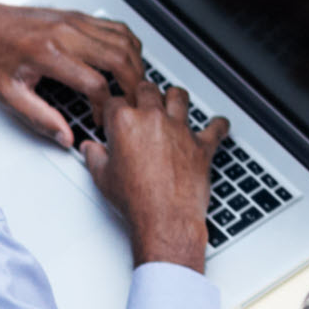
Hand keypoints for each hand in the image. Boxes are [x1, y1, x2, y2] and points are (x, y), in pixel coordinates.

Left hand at [0, 2, 145, 148]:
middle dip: (133, 84)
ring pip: (124, 40)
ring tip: (133, 84)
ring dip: (136, 64)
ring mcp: (75, 21)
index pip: (94, 82)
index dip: (104, 107)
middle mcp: (65, 33)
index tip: (100, 118)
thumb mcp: (9, 95)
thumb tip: (64, 136)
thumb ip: (39, 118)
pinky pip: (117, 27)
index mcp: (47, 54)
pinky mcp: (78, 16)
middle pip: (119, 58)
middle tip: (132, 102)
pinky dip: (130, 44)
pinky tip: (127, 59)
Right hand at [79, 76, 225, 271]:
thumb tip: (90, 149)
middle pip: (147, 89)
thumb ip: (95, 157)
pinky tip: (217, 125)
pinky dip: (218, 126)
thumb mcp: (104, 178)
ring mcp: (180, 129)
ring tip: (172, 102)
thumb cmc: (136, 200)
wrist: (166, 219)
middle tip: (141, 101)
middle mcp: (154, 119)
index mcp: (126, 123)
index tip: (114, 114)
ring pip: (179, 96)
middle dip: (142, 93)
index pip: (114, 101)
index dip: (113, 108)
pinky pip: (216, 127)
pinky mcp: (202, 144)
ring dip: (175, 98)